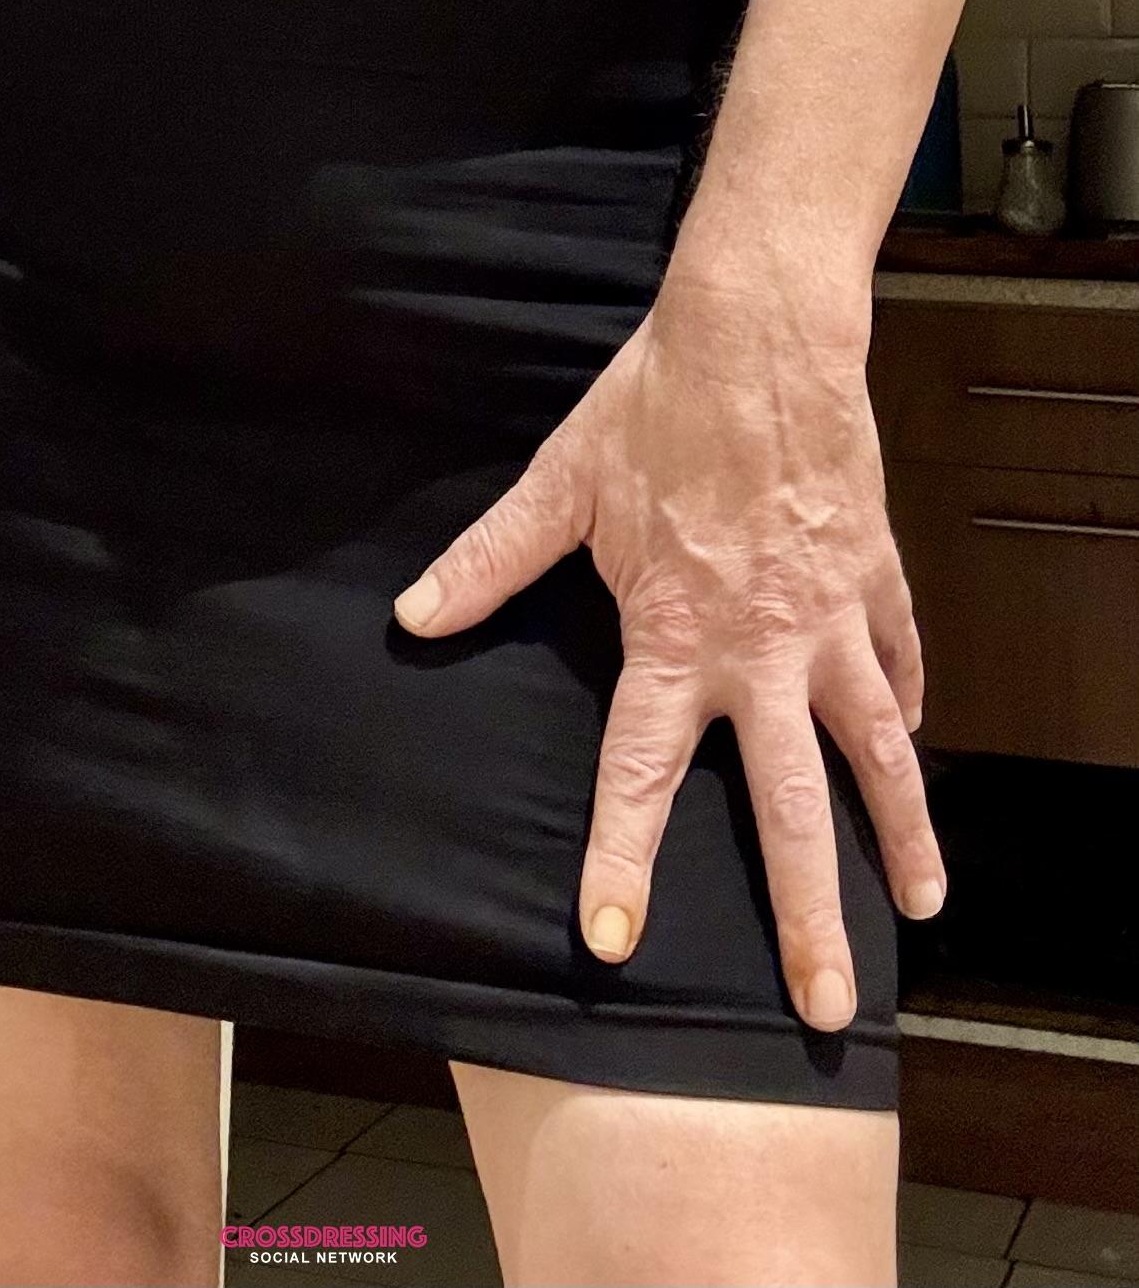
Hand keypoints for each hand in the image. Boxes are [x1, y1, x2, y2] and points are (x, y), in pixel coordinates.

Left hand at [392, 265, 945, 1031]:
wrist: (759, 332)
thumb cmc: (653, 405)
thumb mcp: (560, 484)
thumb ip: (491, 562)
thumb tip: (414, 613)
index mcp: (673, 637)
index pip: (637, 773)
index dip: (620, 859)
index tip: (611, 940)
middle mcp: (760, 650)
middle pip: (791, 807)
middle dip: (808, 913)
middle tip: (823, 1005)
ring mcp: (828, 618)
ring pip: (877, 753)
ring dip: (901, 832)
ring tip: (922, 905)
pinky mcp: (873, 576)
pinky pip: (899, 661)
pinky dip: (907, 708)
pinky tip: (912, 751)